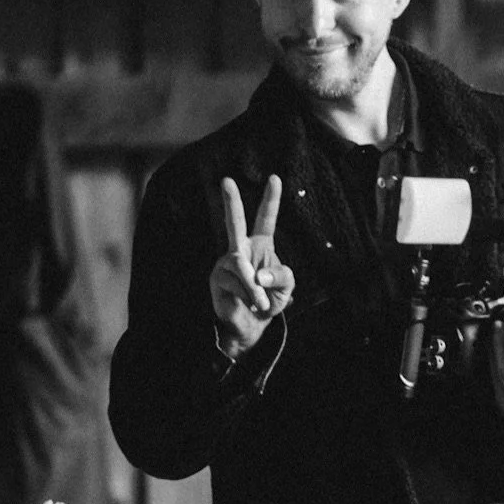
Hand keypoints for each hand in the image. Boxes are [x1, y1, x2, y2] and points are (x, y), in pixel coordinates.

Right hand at [211, 175, 294, 357]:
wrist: (252, 324)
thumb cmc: (270, 300)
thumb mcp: (287, 286)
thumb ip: (281, 275)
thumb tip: (259, 274)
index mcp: (261, 245)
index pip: (265, 218)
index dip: (271, 199)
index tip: (274, 178)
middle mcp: (241, 248)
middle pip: (235, 221)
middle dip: (231, 201)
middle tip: (226, 180)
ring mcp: (227, 262)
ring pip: (240, 265)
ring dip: (255, 287)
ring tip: (261, 303)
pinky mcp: (217, 278)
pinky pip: (235, 282)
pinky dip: (248, 295)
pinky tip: (250, 303)